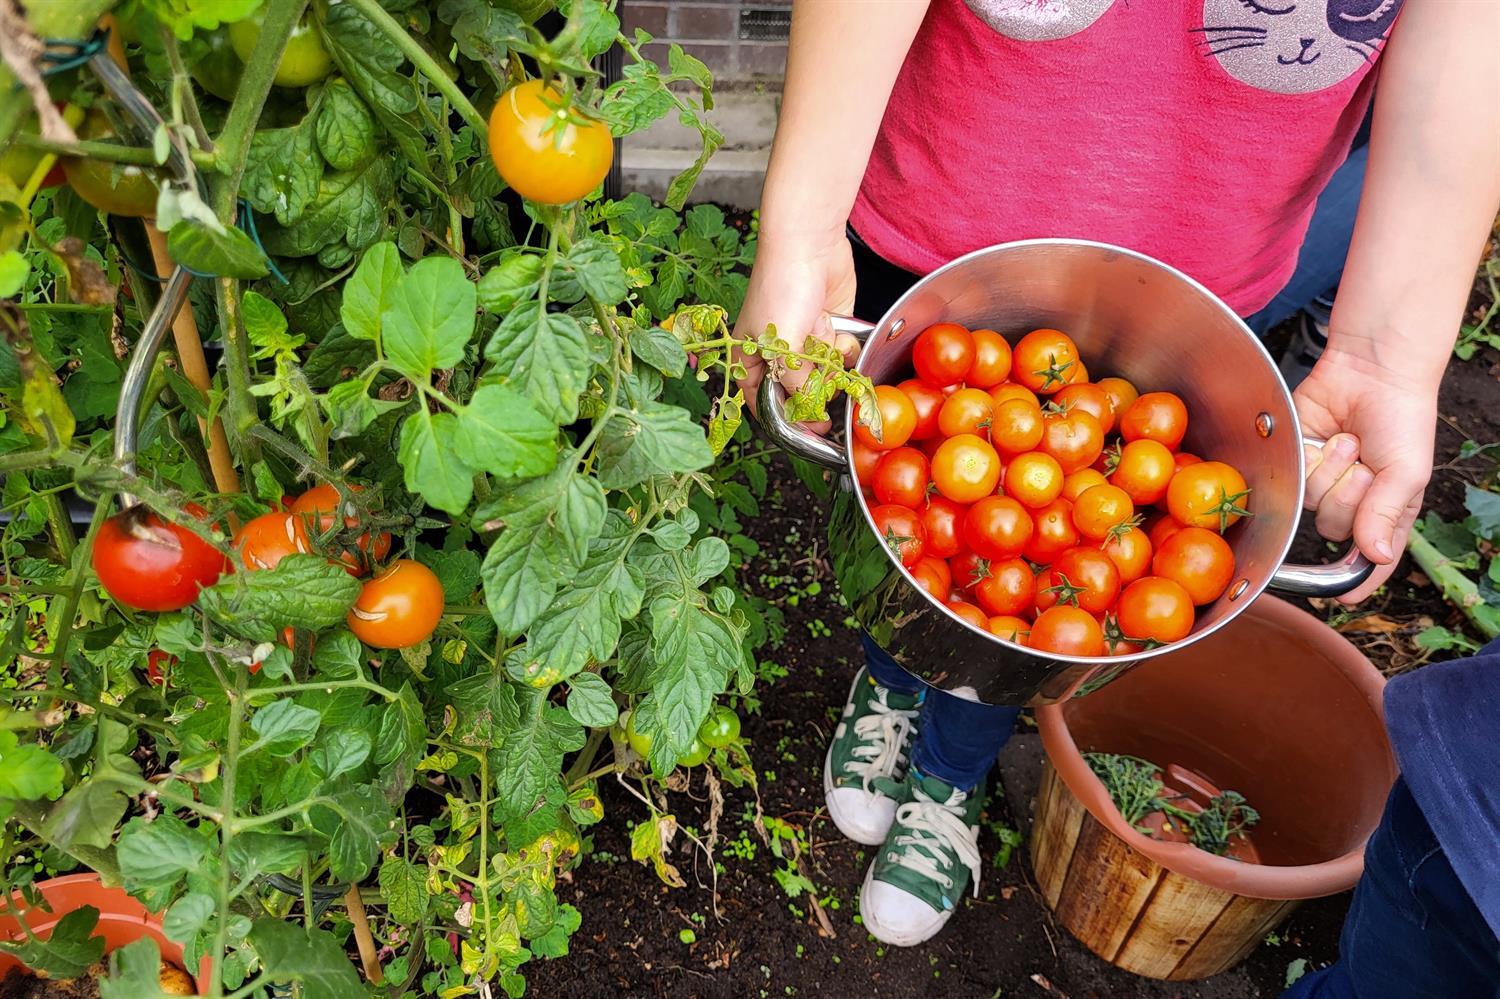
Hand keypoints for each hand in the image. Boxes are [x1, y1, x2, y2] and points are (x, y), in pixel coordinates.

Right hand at [734, 229, 859, 433]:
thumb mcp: (779, 345)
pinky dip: (843, 346)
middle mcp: (777, 355)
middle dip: (814, 389)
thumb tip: (810, 410)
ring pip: (825, 377)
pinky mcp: (830, 331)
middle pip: (798, 394)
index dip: (786, 420)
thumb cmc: (779, 287)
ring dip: (830, 364)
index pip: (763, 404)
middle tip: (822, 381)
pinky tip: (835, 328)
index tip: (810, 431)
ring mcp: (805, 342)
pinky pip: (842, 356)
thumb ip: (794, 383)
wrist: (809, 244)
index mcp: (748, 359)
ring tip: (822, 336)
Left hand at [1292, 344, 1438, 603]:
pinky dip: (1311, 457)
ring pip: (1310, 503)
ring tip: (1348, 442)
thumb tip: (1377, 556)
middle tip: (1365, 463)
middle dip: (1350, 495)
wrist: (1372, 371)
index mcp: (1386, 511)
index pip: (1370, 558)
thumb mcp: (1406, 471)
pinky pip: (1294, 476)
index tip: (1344, 598)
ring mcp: (1323, 480)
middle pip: (1334, 530)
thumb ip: (1386, 514)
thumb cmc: (1401, 420)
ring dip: (1330, 470)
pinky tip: (1327, 436)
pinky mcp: (1299, 459)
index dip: (1357, 580)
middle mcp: (1353, 502)